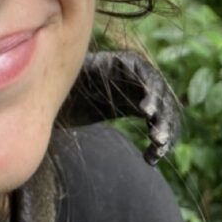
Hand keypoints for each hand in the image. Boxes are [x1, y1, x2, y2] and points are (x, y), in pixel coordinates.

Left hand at [65, 50, 178, 165]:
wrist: (56, 91)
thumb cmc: (64, 79)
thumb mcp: (74, 74)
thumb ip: (84, 71)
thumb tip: (88, 69)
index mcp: (124, 63)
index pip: (147, 77)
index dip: (151, 94)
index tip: (145, 113)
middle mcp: (136, 76)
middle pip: (160, 96)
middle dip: (163, 117)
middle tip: (158, 139)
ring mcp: (137, 91)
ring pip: (162, 112)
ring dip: (165, 131)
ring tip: (158, 151)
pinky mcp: (136, 107)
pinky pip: (155, 124)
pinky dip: (158, 141)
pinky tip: (152, 158)